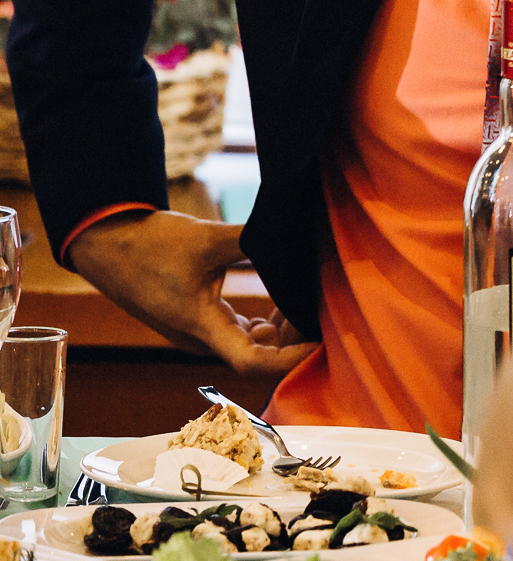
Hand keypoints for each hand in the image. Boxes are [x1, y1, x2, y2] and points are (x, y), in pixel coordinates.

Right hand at [67, 211, 316, 376]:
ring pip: (250, 344)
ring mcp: (198, 331)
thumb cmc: (150, 244)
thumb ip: (254, 239)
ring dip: (280, 330)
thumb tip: (296, 233)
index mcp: (200, 328)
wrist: (106, 243)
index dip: (290, 359)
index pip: (253, 363)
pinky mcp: (197, 319)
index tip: (321, 341)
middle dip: (293, 339)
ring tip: (305, 299)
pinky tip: (283, 301)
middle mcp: (200, 339)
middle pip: (258, 356)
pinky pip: (239, 332)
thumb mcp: (207, 238)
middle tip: (322, 308)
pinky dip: (264, 323)